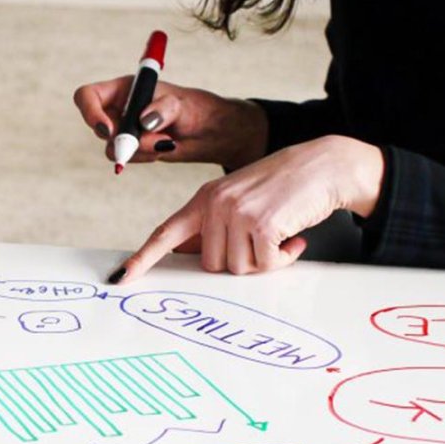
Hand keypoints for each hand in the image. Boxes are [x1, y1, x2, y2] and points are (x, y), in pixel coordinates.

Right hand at [73, 78, 267, 169]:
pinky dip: (144, 157)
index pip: (87, 96)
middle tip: (153, 142)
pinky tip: (163, 148)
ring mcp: (121, 130)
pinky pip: (124, 158)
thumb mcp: (181, 105)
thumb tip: (145, 121)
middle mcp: (116, 109)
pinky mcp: (129, 148)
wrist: (205, 132)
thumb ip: (163, 109)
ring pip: (112, 147)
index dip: (90, 112)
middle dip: (123, 139)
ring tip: (166, 143)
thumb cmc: (193, 109)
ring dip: (139, 150)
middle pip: (97, 126)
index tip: (108, 130)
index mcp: (121, 89)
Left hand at [110, 136, 384, 279]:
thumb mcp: (238, 200)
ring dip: (263, 260)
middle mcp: (215, 204)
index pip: (165, 233)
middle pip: (211, 265)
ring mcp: (237, 213)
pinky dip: (283, 259)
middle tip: (262, 239)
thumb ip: (212, 226)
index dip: (142, 259)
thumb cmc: (282, 188)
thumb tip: (185, 256)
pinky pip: (265, 265)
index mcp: (204, 199)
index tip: (120, 278)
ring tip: (279, 235)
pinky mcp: (262, 225)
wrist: (324, 165)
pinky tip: (293, 238)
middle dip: (239, 261)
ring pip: (237, 269)